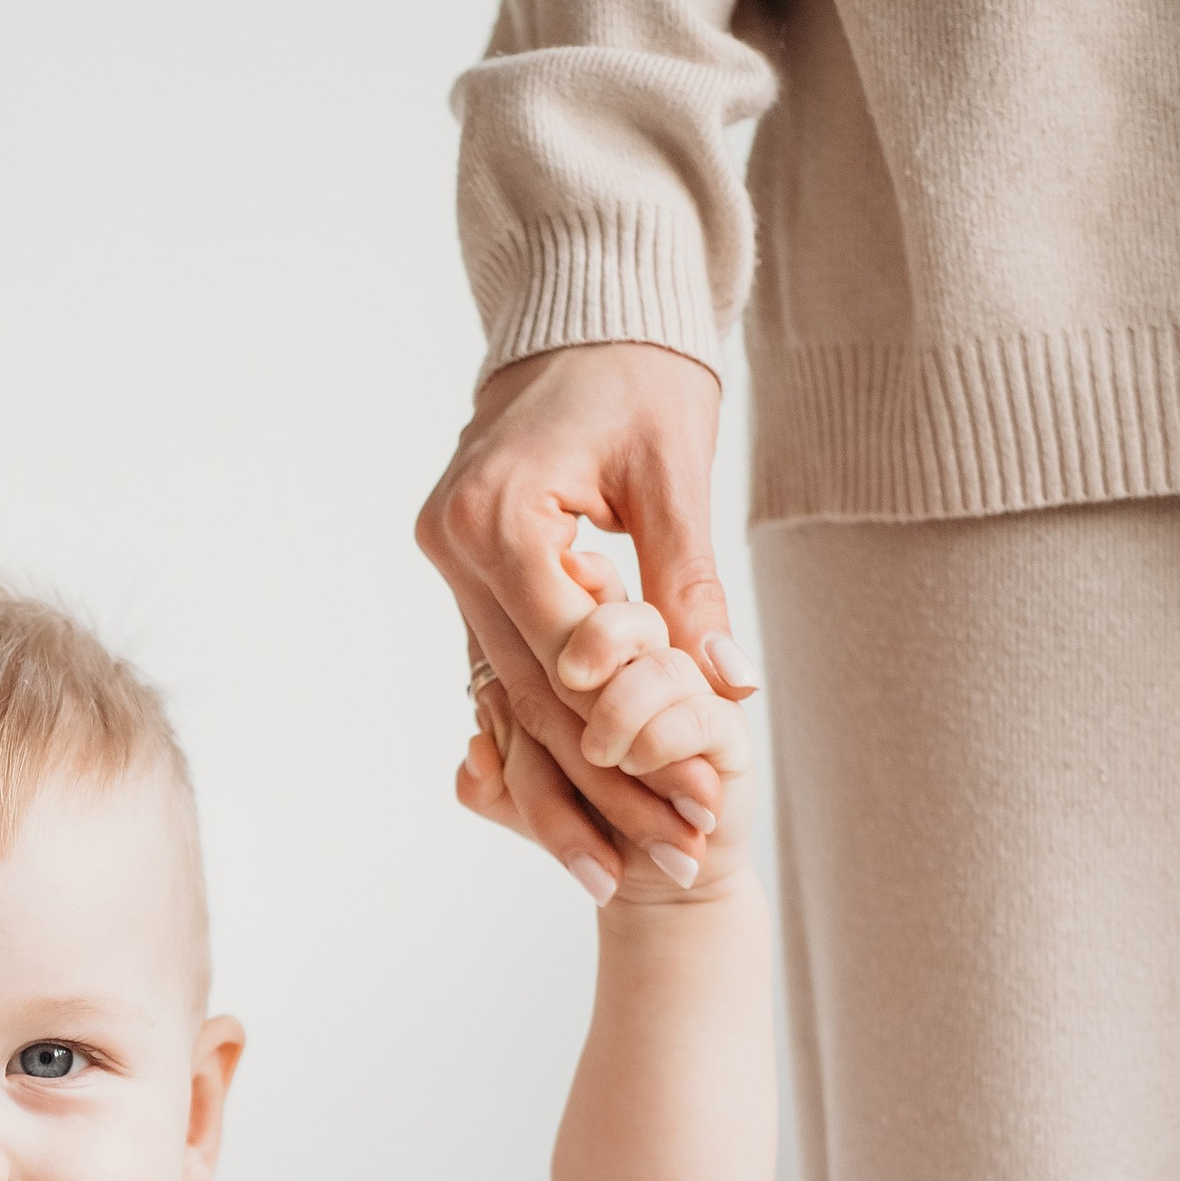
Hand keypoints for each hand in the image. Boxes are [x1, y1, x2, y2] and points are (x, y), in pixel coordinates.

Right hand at [416, 342, 751, 891]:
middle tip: (674, 859)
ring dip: (572, 789)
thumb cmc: (635, 374)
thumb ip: (691, 586)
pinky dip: (549, 744)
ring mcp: (450, 569)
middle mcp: (454, 551)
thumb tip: (729, 689)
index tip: (700, 803)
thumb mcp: (675, 473)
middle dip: (606, 789)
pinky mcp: (467, 581)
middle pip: (531, 701)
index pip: (570, 658)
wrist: (579, 312)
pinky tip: (586, 818)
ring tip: (625, 868)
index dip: (637, 740)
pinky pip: (504, 679)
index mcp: (498, 518)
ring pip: (511, 706)